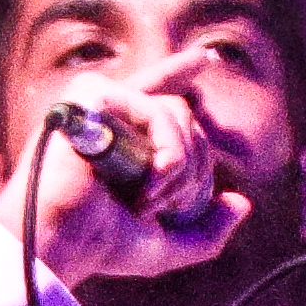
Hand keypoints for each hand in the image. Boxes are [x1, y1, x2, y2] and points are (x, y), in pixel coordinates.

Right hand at [25, 92, 264, 284]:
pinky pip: (158, 112)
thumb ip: (206, 230)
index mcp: (118, 136)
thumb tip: (243, 203)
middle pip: (185, 114)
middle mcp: (107, 113)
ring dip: (180, 168)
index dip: (181, 71)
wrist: (62, 244)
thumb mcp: (164, 245)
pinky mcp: (91, 95)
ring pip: (178, 113)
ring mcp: (98, 100)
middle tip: (167, 206)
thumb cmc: (99, 246)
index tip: (206, 59)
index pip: (158, 94)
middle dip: (195, 167)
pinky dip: (168, 155)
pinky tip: (148, 187)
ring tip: (149, 202)